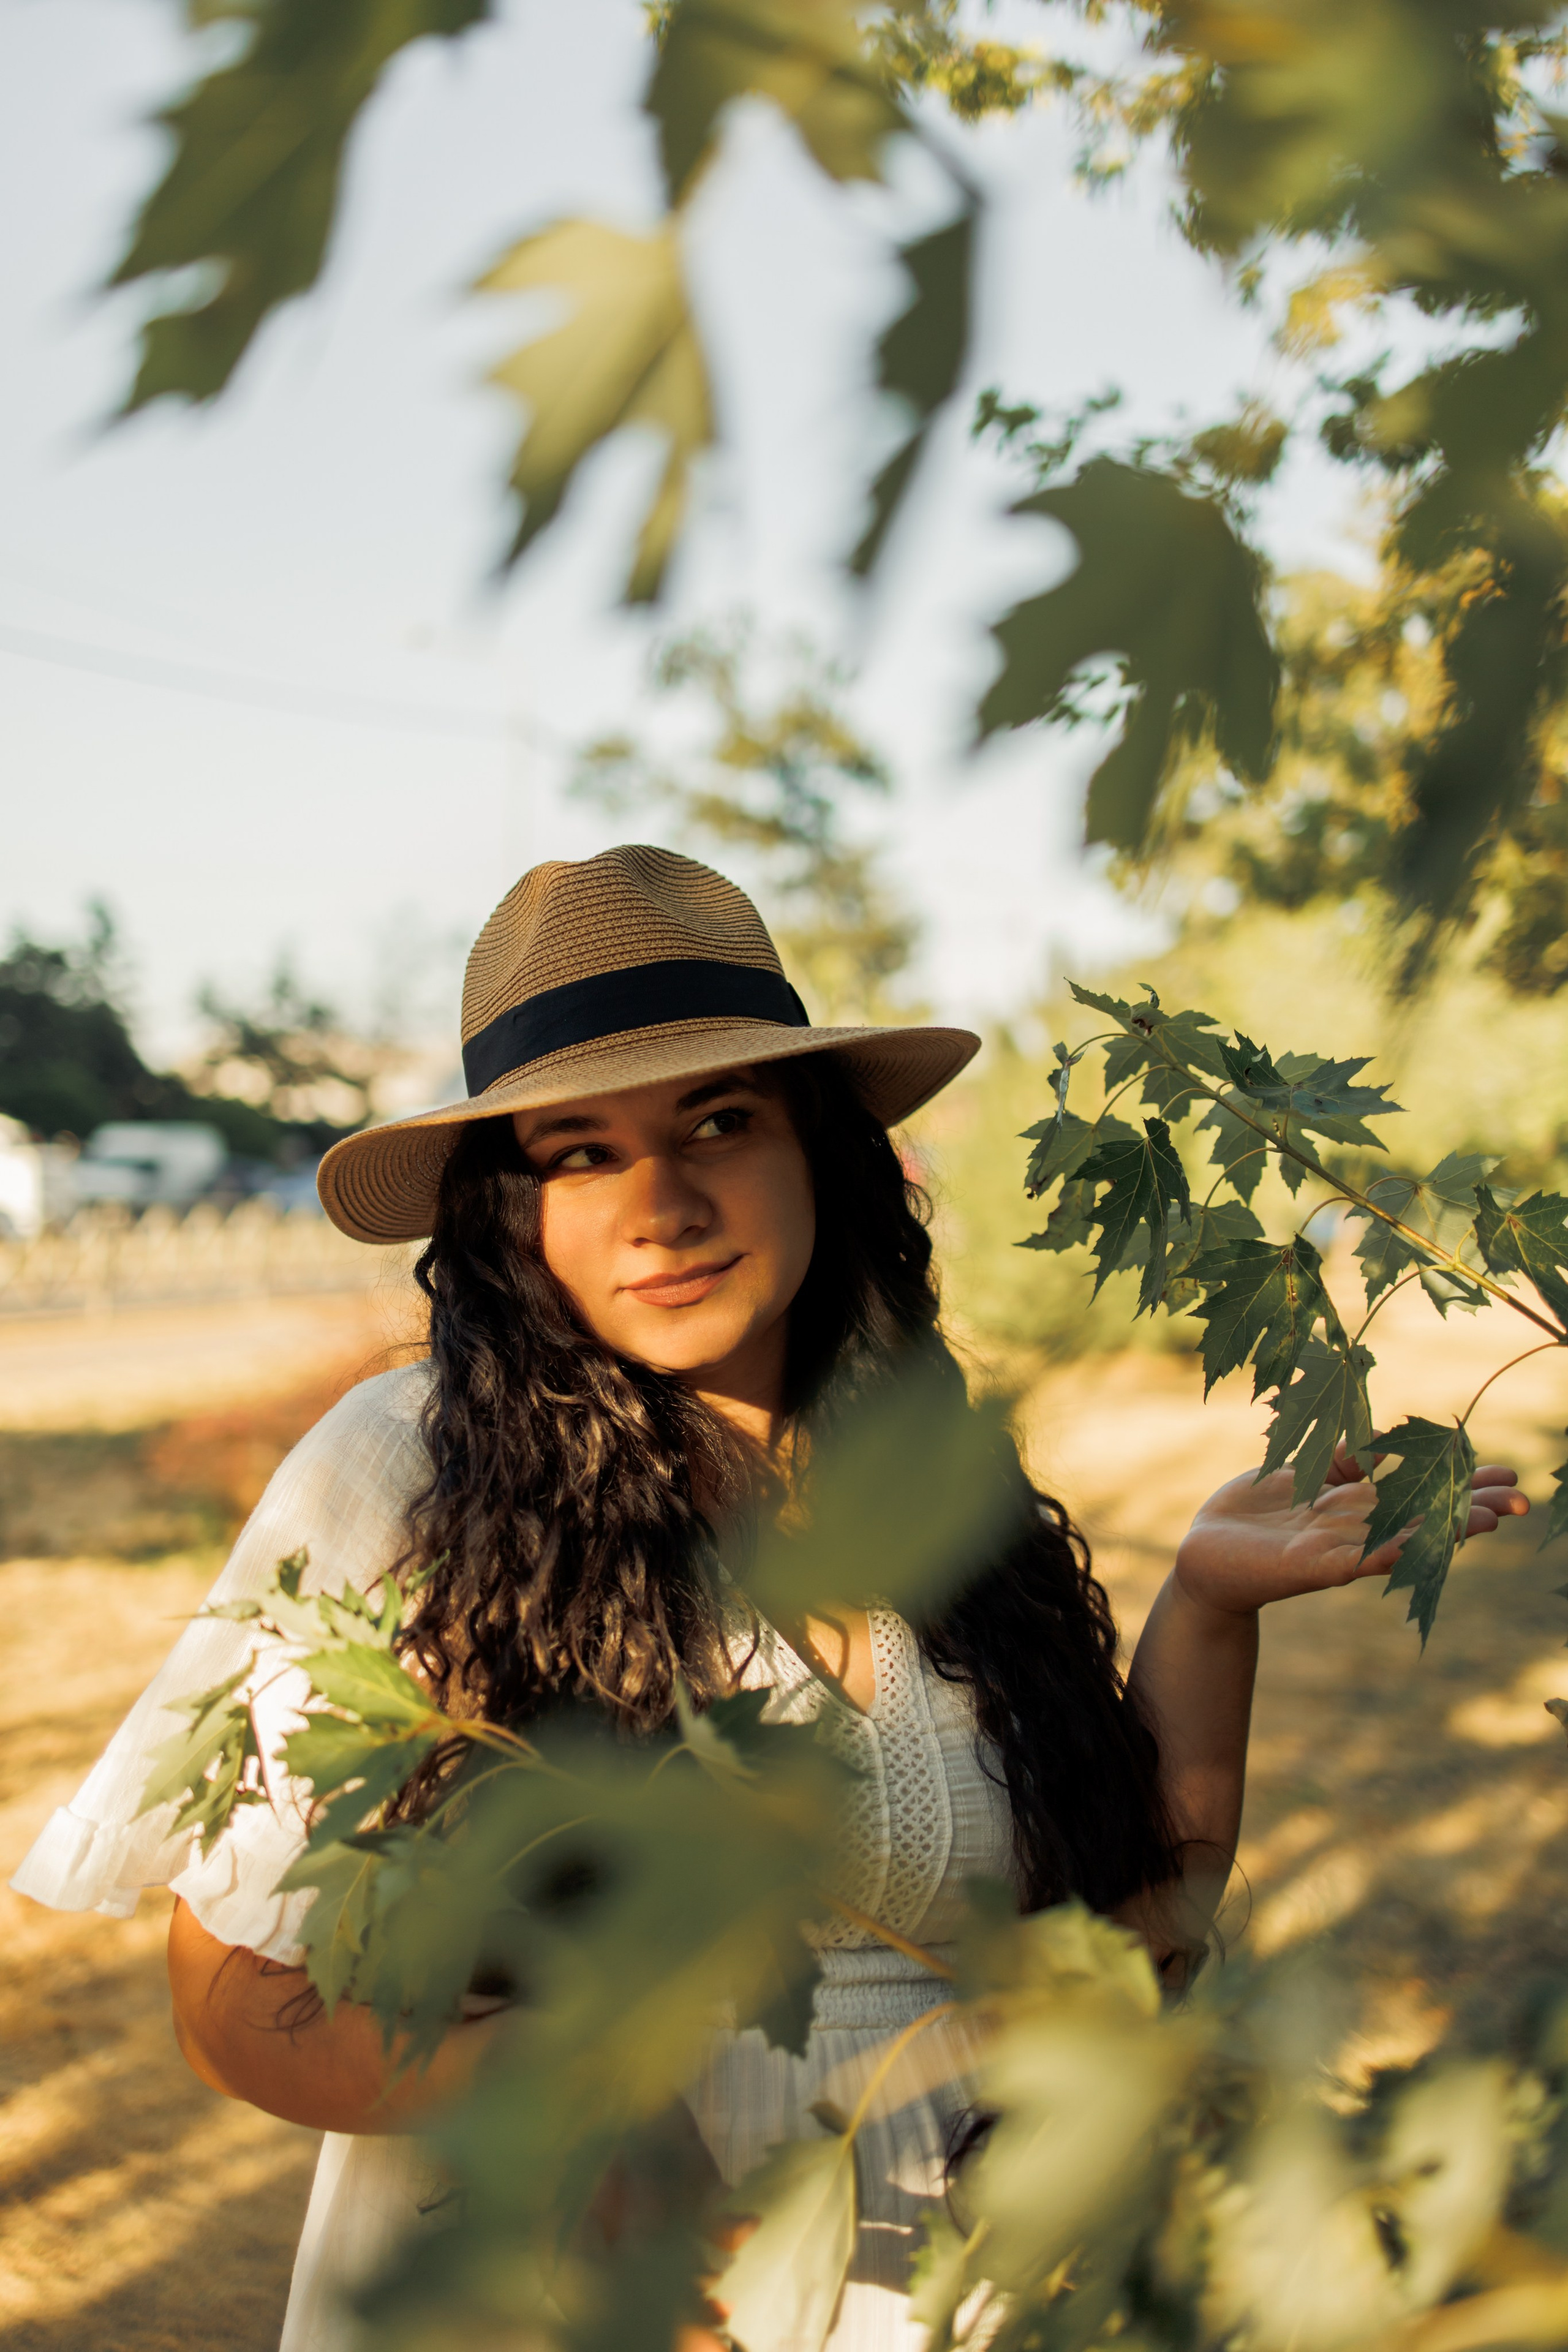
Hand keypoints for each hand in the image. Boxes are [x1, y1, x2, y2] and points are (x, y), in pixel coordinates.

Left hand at [1173, 1446, 1529, 1618]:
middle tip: (1521, 1501)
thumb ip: (1345, 1459)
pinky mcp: (1306, 1568)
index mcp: (1356, 1506)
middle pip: (1422, 1517)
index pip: (1420, 1491)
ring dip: (1442, 1530)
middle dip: (1469, 1508)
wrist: (1206, 1554)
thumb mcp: (1305, 1474)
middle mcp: (1356, 1531)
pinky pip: (1349, 1560)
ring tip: (1487, 1520)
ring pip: (1398, 1539)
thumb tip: (1389, 1440)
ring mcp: (1334, 1551)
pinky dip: (1379, 1553)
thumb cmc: (1257, 1513)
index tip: (1508, 1475)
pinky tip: (1410, 1543)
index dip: (1462, 1484)